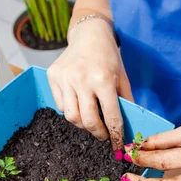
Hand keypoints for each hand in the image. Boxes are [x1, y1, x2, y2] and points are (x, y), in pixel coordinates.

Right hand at [47, 19, 132, 155]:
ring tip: (91, 120)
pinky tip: (79, 104)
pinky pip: (60, 105)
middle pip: (88, 121)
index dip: (116, 135)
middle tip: (104, 135)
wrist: (89, 34)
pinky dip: (70, 110)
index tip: (118, 145)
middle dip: (98, 134)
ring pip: (71, 116)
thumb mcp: (123, 78)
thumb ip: (125, 102)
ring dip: (83, 124)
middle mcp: (82, 79)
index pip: (111, 117)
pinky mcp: (52, 76)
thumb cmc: (109, 57)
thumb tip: (128, 128)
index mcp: (103, 79)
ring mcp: (64, 78)